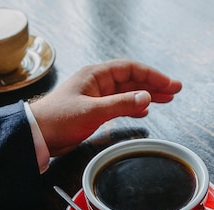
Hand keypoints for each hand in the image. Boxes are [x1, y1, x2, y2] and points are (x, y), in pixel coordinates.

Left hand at [30, 59, 182, 155]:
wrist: (37, 135)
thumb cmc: (58, 119)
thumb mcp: (93, 111)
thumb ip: (122, 104)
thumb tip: (147, 97)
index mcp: (96, 75)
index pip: (131, 69)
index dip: (153, 76)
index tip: (170, 85)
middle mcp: (98, 83)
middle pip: (133, 80)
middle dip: (155, 85)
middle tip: (175, 90)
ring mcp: (97, 97)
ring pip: (128, 93)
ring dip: (147, 95)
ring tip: (167, 100)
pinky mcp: (95, 111)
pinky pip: (120, 105)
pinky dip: (134, 108)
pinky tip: (145, 111)